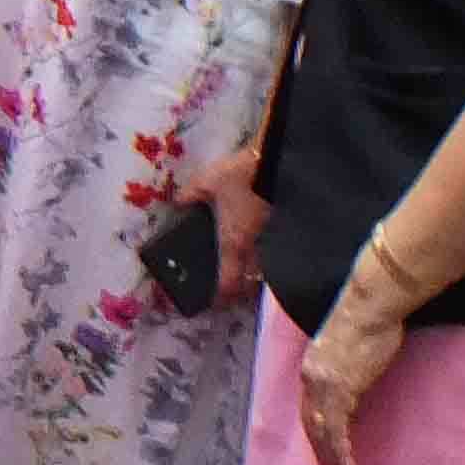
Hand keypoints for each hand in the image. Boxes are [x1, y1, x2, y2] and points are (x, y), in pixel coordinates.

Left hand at [187, 144, 268, 308]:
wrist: (281, 161)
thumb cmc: (241, 175)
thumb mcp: (206, 182)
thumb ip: (190, 195)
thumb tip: (178, 203)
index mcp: (233, 242)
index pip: (229, 281)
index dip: (222, 297)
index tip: (215, 303)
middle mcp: (256, 247)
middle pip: (252, 280)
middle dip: (243, 290)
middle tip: (233, 290)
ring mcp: (274, 237)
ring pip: (266, 266)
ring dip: (257, 273)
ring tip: (248, 270)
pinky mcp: (286, 225)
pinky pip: (275, 248)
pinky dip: (268, 253)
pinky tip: (262, 243)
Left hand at [295, 287, 405, 464]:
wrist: (371, 305)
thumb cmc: (370, 320)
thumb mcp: (351, 350)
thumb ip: (346, 369)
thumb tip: (354, 384)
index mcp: (312, 367)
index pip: (309, 407)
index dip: (315, 428)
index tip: (323, 446)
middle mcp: (310, 379)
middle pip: (310, 423)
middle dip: (320, 450)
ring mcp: (323, 387)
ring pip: (321, 434)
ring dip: (332, 460)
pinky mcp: (340, 393)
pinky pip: (337, 434)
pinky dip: (343, 457)